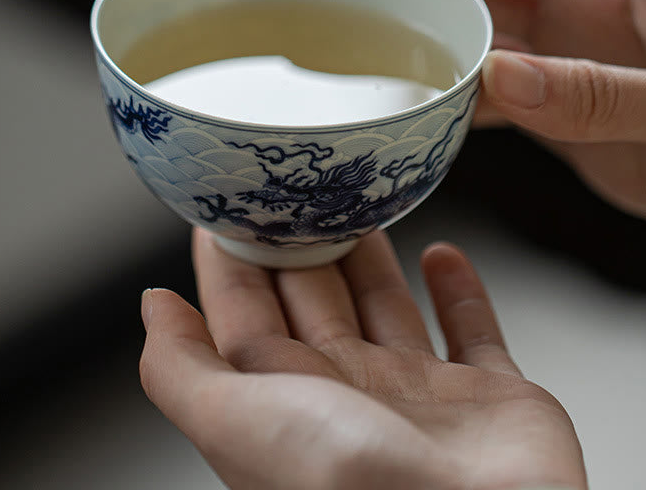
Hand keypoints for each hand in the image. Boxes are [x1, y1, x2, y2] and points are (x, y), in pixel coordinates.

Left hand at [140, 230, 585, 489]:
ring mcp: (421, 396)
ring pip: (387, 305)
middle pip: (317, 298)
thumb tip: (152, 305)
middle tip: (300, 185)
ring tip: (361, 203)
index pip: (247, 311)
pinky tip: (443, 252)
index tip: (231, 202)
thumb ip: (180, 367)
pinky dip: (459, 291)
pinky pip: (474, 330)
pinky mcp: (493, 397)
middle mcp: (349, 394)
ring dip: (373, 257)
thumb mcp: (234, 421)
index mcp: (286, 399)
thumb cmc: (348, 487)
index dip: (235, 258)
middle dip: (305, 243)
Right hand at [274, 0, 645, 218]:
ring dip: (388, 44)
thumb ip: (596, 88)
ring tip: (319, 51)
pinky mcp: (559, 106)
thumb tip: (495, 77)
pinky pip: (477, 95)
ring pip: (448, 40)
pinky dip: (434, 104)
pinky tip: (398, 116)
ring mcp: (555, 58)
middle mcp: (560, 9)